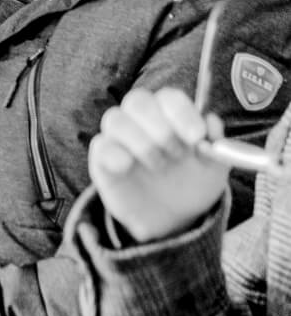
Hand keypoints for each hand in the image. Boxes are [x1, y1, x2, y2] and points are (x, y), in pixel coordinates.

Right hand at [89, 87, 229, 242]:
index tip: (197, 136)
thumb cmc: (190, 184)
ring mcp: (118, 139)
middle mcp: (140, 121)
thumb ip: (215, 146)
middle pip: (138, 100)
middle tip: (177, 154)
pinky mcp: (102, 160)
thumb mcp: (213, 169)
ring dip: (141, 143)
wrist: (170, 218)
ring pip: (115, 119)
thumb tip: (211, 121)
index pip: (168, 97)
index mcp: (169, 116)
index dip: (182, 112)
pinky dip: (115, 154)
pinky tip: (129, 167)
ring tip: (160, 167)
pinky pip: (100, 146)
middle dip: (159, 126)